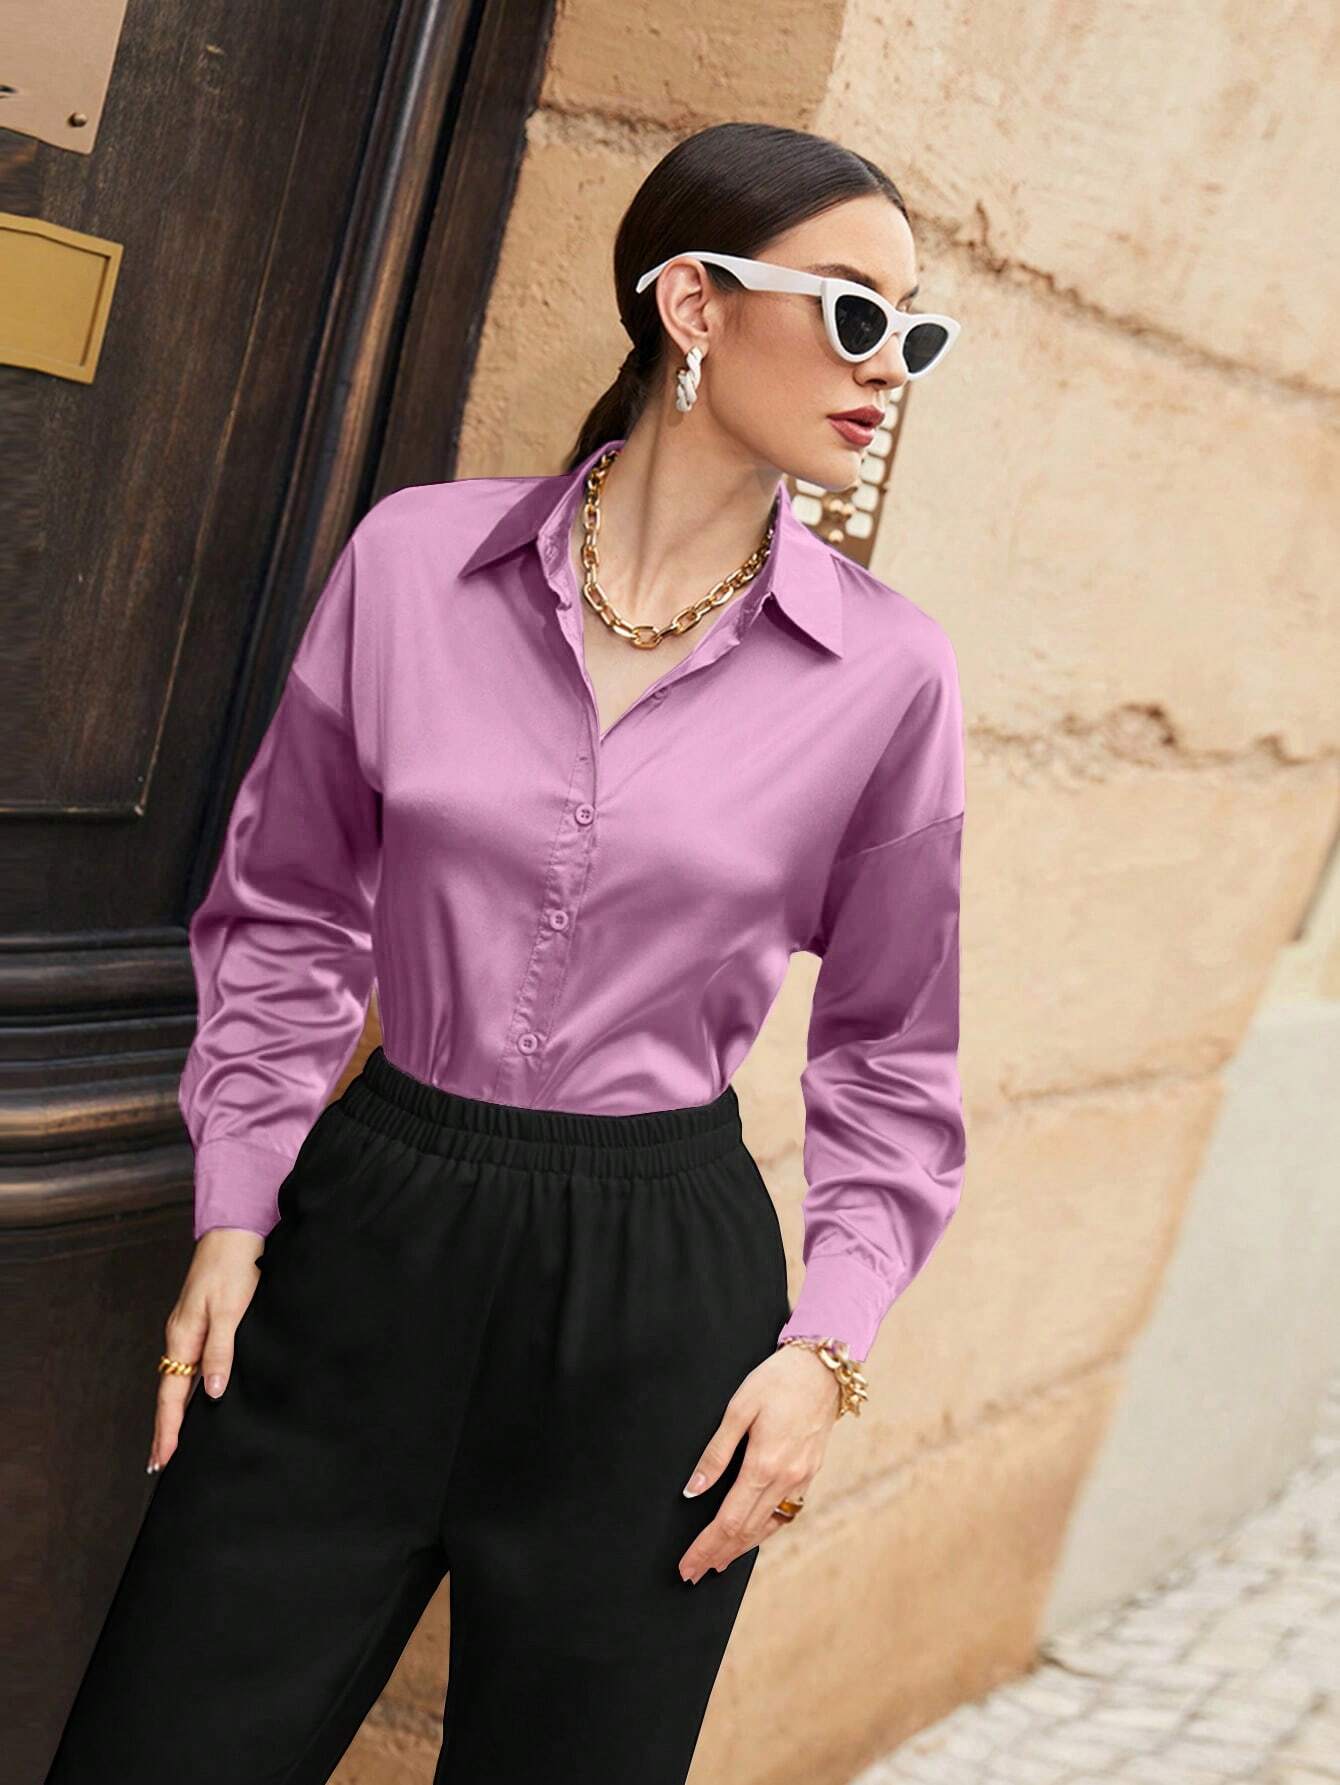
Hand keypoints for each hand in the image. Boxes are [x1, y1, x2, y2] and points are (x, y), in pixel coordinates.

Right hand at [147, 1227, 264, 1472]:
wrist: (235, 1233)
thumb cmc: (233, 1268)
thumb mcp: (231, 1311)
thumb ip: (221, 1352)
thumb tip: (211, 1392)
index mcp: (183, 1338)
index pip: (171, 1396)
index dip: (168, 1430)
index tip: (163, 1461)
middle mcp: (182, 1338)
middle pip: (170, 1393)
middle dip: (166, 1429)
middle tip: (161, 1465)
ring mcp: (190, 1330)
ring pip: (180, 1381)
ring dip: (177, 1412)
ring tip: (176, 1443)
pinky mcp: (203, 1323)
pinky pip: (191, 1366)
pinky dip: (189, 1390)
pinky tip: (198, 1399)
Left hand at [676, 1344, 843, 1584]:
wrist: (824, 1368)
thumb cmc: (777, 1380)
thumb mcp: (738, 1408)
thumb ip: (715, 1453)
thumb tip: (693, 1491)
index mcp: (764, 1465)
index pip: (728, 1522)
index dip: (704, 1547)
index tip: (686, 1564)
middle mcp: (786, 1480)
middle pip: (745, 1532)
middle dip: (716, 1555)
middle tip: (691, 1573)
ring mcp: (801, 1479)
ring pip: (766, 1527)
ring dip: (739, 1549)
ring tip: (716, 1564)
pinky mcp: (809, 1474)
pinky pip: (783, 1514)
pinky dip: (763, 1531)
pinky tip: (751, 1536)